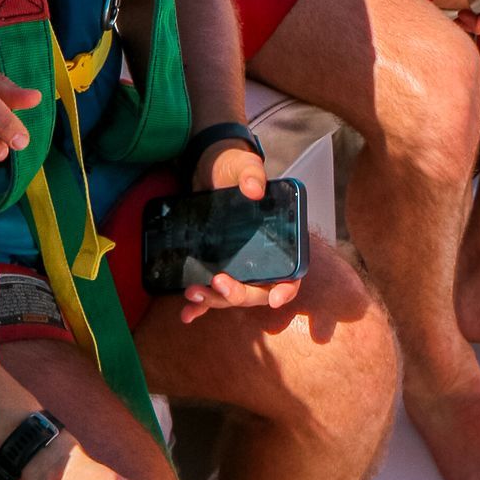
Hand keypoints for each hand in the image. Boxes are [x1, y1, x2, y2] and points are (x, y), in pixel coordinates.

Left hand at [180, 133, 301, 322]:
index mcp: (279, 241)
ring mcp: (238, 266)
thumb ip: (251, 174)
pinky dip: (201, 307)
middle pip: (258, 290)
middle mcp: (261, 260)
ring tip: (194, 292)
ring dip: (215, 300)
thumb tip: (254, 189)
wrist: (209, 169)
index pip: (291, 273)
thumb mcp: (244, 166)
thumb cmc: (235, 167)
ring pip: (233, 295)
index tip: (275, 298)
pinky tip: (187, 314)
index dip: (286, 289)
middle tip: (219, 282)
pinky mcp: (216, 266)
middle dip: (239, 294)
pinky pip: (212, 293)